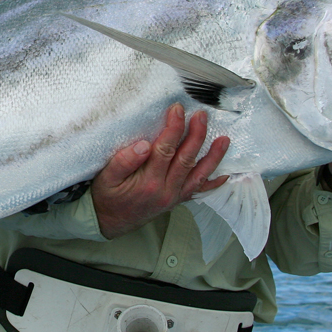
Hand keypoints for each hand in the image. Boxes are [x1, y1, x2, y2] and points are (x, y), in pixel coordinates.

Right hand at [92, 103, 230, 238]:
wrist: (109, 222)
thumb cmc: (107, 197)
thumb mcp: (106, 178)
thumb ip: (124, 161)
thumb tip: (143, 145)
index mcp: (149, 182)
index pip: (166, 149)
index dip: (174, 128)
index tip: (177, 110)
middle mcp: (166, 190)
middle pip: (186, 158)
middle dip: (196, 134)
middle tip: (202, 115)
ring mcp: (174, 196)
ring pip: (198, 174)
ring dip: (213, 156)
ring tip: (224, 139)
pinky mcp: (176, 200)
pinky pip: (198, 191)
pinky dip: (213, 182)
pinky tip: (224, 173)